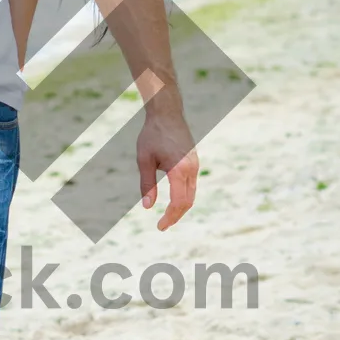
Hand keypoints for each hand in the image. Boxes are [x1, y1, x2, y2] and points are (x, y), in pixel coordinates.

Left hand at [137, 110, 198, 233]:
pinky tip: (174, 200)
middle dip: (176, 216)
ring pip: (192, 194)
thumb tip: (148, 207)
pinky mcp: (194, 161)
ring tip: (168, 216)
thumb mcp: (144, 160)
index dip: (170, 217)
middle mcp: (191, 168)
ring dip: (181, 207)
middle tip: (162, 226)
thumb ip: (147, 184)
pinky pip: (192, 184)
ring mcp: (195, 164)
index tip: (160, 227)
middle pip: (188, 201)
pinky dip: (184, 196)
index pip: (178, 202)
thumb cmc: (152, 134)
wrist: (166, 112)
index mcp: (179, 170)